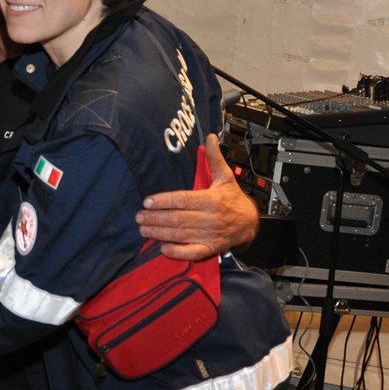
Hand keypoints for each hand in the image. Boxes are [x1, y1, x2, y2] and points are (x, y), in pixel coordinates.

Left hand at [135, 134, 258, 260]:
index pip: (183, 199)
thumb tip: (210, 137)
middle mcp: (211, 218)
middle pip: (178, 218)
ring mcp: (210, 235)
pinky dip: (178, 252)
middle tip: (139, 216)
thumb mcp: (226, 176)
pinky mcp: (211, 248)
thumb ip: (214, 158)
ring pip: (181, 235)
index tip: (147, 201)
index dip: (164, 201)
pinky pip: (193, 252)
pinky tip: (163, 248)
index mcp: (212, 200)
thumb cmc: (232, 198)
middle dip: (156, 218)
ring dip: (160, 233)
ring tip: (143, 229)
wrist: (249, 223)